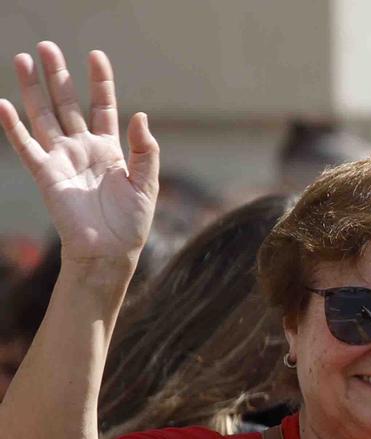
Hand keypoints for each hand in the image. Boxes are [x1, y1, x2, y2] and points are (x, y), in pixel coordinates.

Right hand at [0, 45, 156, 265]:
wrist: (110, 251)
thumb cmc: (131, 222)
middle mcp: (82, 148)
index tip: (95, 55)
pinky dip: (13, 126)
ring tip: (23, 59)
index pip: (103, 106)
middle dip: (57, 75)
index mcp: (109, 148)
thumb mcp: (147, 183)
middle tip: (47, 47)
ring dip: (32, 89)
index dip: (100, 81)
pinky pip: (25, 145)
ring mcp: (61, 158)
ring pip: (43, 115)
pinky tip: (3, 104)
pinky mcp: (45, 173)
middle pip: (66, 103)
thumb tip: (140, 115)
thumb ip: (146, 150)